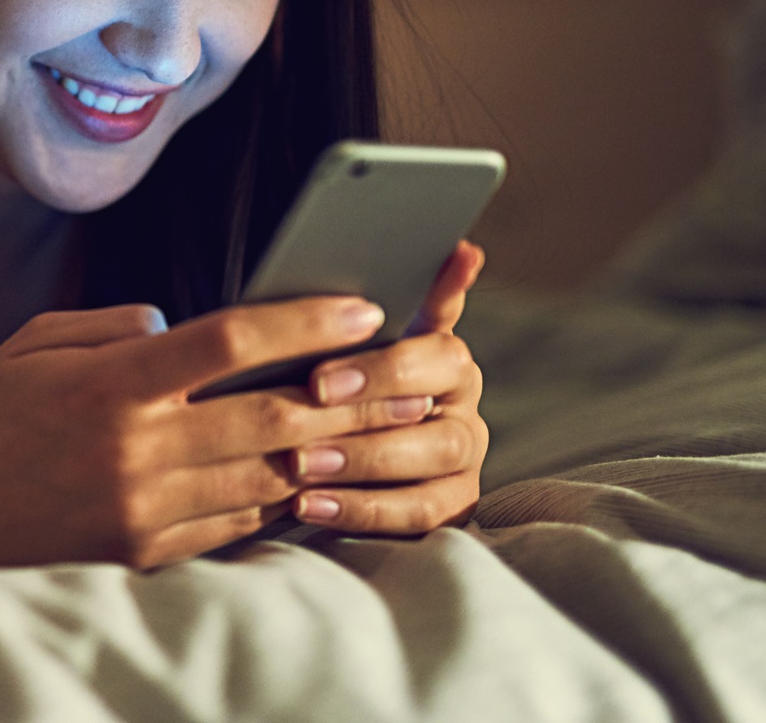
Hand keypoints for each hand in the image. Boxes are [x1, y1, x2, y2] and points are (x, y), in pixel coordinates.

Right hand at [0, 293, 441, 582]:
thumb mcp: (32, 347)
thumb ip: (109, 327)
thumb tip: (173, 322)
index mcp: (112, 383)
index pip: (229, 340)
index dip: (303, 319)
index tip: (360, 306)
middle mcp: (138, 448)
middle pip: (273, 414)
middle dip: (350, 395)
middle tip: (408, 379)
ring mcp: (145, 509)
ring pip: (267, 475)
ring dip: (325, 451)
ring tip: (377, 429)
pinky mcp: (145, 554)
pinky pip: (235, 526)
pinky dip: (274, 499)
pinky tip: (304, 478)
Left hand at [286, 242, 487, 532]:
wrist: (326, 429)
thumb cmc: (337, 368)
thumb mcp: (352, 331)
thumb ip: (396, 296)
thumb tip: (464, 249)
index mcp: (447, 357)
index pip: (438, 355)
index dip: (382, 370)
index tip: (320, 380)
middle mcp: (464, 408)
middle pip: (436, 419)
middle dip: (365, 426)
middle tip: (302, 432)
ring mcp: (460, 462)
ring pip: (429, 469)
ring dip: (361, 469)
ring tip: (300, 469)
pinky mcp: (445, 507)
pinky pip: (415, 517)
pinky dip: (360, 513)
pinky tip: (306, 506)